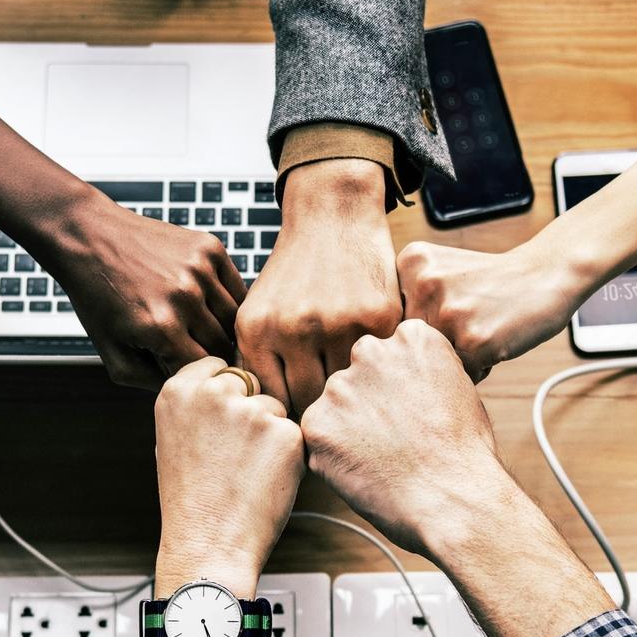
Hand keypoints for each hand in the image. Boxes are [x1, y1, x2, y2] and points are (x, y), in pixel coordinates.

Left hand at [46, 193, 245, 387]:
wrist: (88, 236)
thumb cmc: (98, 298)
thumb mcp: (112, 354)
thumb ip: (151, 382)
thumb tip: (191, 390)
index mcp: (161, 329)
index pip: (203, 371)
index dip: (197, 377)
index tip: (189, 372)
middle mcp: (184, 297)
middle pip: (223, 346)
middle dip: (212, 355)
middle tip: (197, 353)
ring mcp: (200, 269)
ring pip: (235, 319)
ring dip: (222, 329)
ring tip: (201, 329)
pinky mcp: (209, 248)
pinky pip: (236, 288)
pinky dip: (227, 301)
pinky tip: (207, 304)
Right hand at [153, 357, 305, 596]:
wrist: (208, 544)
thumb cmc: (191, 499)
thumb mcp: (173, 438)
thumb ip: (196, 404)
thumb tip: (225, 381)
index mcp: (179, 390)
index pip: (219, 366)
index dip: (227, 393)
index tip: (222, 420)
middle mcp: (213, 393)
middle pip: (250, 383)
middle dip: (250, 410)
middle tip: (234, 455)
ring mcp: (251, 412)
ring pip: (275, 409)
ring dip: (270, 434)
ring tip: (246, 472)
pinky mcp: (284, 433)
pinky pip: (295, 433)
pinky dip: (288, 455)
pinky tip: (265, 480)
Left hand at [236, 158, 400, 415]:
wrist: (333, 215)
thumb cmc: (295, 273)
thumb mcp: (259, 311)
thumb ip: (260, 362)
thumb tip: (271, 421)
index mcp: (257, 330)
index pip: (273, 401)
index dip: (289, 415)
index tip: (303, 417)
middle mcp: (293, 328)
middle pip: (309, 403)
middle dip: (321, 411)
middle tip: (334, 414)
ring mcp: (338, 323)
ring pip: (347, 389)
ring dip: (354, 395)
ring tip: (358, 398)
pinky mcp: (378, 317)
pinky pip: (378, 365)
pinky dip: (379, 370)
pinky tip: (378, 369)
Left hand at [302, 320, 612, 636]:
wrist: (463, 510)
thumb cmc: (473, 464)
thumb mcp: (462, 396)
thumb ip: (428, 373)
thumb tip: (416, 372)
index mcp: (415, 336)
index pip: (383, 349)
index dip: (390, 389)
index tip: (403, 418)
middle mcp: (373, 352)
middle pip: (352, 375)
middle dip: (365, 410)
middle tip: (393, 449)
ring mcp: (342, 388)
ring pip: (331, 409)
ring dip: (348, 436)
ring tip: (384, 467)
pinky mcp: (319, 428)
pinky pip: (313, 442)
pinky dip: (332, 462)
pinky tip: (364, 477)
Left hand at [397, 240, 576, 380]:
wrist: (546, 275)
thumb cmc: (492, 281)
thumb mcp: (441, 270)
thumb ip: (407, 299)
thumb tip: (376, 354)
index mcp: (410, 261)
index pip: (391, 319)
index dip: (418, 326)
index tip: (445, 313)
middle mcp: (424, 283)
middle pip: (409, 342)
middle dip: (435, 345)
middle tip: (468, 324)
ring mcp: (448, 312)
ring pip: (431, 361)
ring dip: (455, 359)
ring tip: (481, 332)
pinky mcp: (473, 340)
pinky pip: (460, 374)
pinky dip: (477, 369)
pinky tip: (493, 342)